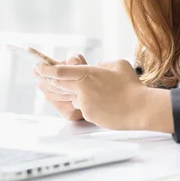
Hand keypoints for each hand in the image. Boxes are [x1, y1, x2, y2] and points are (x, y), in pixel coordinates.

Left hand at [35, 59, 157, 130]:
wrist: (140, 108)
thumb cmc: (131, 85)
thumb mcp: (117, 64)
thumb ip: (102, 64)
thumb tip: (95, 67)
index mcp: (87, 74)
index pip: (59, 72)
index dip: (46, 70)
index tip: (38, 67)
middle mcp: (82, 90)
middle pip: (57, 85)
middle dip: (46, 80)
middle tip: (38, 76)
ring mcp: (84, 105)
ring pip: (70, 97)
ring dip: (67, 93)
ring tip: (67, 88)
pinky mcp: (89, 116)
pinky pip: (82, 108)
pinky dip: (85, 103)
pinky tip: (97, 101)